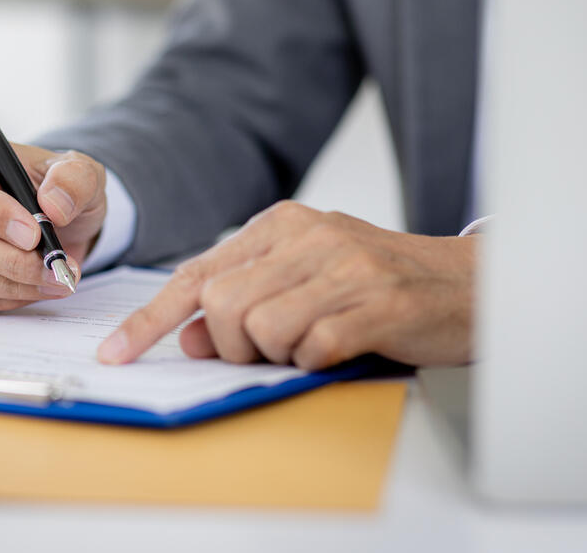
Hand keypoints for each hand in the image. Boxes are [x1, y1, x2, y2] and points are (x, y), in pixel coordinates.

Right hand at [0, 134, 106, 313]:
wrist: (59, 222)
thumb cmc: (57, 189)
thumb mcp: (80, 171)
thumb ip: (74, 178)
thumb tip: (54, 205)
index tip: (33, 234)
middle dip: (8, 260)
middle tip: (53, 267)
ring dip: (10, 285)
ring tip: (55, 279)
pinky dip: (4, 299)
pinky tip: (34, 288)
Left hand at [97, 201, 475, 370]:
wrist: (470, 283)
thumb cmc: (379, 285)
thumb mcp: (306, 285)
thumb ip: (247, 303)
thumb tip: (192, 338)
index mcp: (281, 225)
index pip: (198, 273)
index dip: (151, 318)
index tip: (117, 354)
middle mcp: (309, 235)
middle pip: (223, 304)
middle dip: (235, 345)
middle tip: (275, 349)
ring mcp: (345, 265)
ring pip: (262, 328)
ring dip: (280, 355)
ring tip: (319, 340)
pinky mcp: (379, 301)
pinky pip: (313, 348)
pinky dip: (318, 362)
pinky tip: (345, 345)